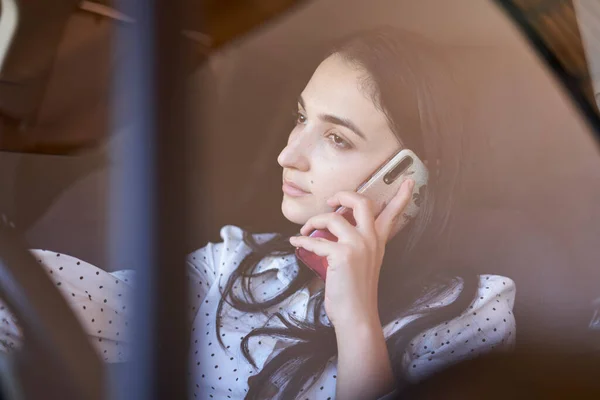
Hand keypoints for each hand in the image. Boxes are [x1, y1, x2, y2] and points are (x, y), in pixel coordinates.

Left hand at [289, 179, 414, 327]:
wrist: (356, 315)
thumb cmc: (355, 291)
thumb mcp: (363, 264)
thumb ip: (356, 245)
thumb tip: (331, 231)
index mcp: (378, 242)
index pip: (392, 214)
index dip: (401, 196)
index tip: (408, 181)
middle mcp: (371, 240)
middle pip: (362, 202)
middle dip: (343, 195)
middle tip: (331, 201)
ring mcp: (358, 246)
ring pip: (333, 218)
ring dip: (314, 221)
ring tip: (306, 229)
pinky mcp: (342, 255)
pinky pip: (316, 239)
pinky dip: (302, 239)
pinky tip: (296, 241)